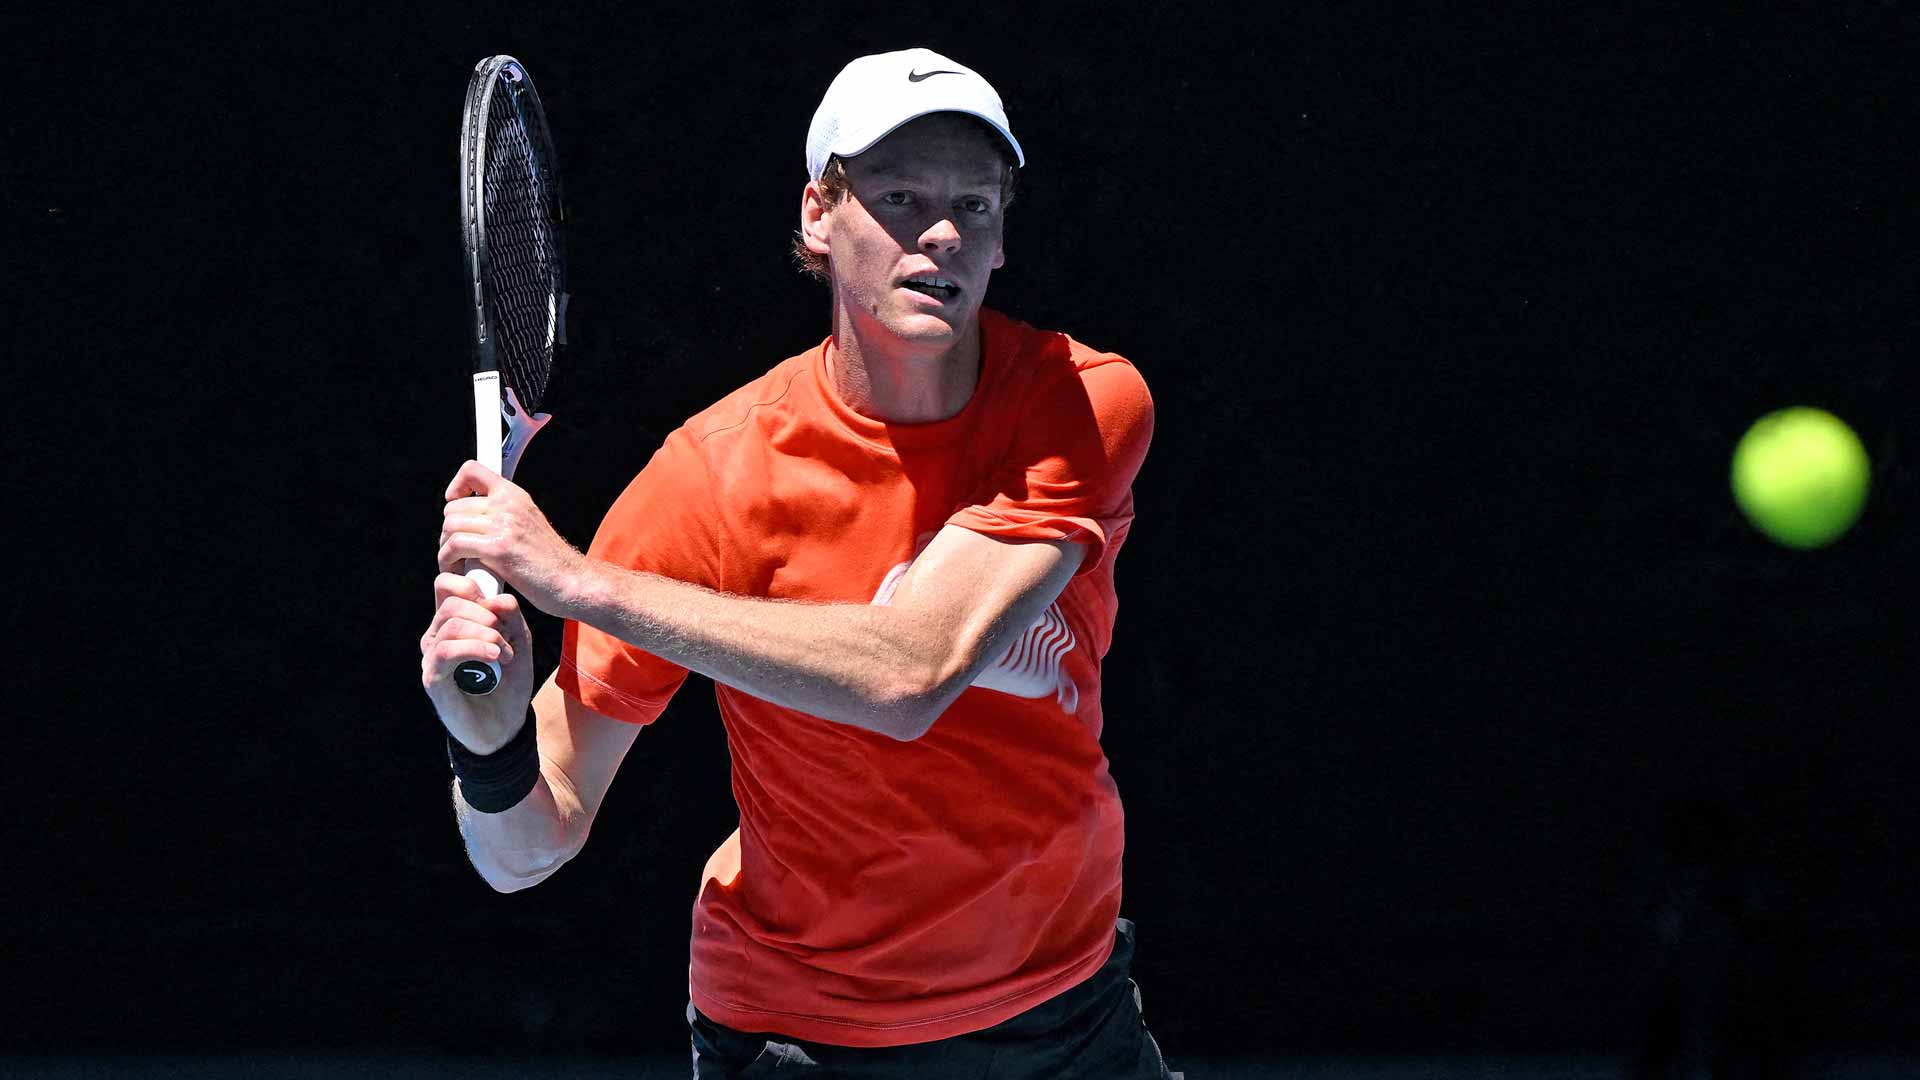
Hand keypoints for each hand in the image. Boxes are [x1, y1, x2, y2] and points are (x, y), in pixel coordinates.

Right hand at [420, 571, 534, 752]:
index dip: (473, 585)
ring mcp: (432, 654)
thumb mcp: (519, 639)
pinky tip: (495, 657)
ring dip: (487, 634)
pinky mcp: (432, 676)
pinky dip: (475, 648)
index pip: (448, 583)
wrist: (505, 724)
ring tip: (505, 655)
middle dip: (487, 614)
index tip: (499, 608)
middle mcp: (438, 633)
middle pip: (452, 600)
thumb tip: (496, 597)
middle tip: (508, 638)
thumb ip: (509, 614)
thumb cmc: (509, 680)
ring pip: (451, 623)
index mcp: (455, 619)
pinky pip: (446, 650)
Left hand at [437, 460, 586, 615]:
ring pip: (451, 526)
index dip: (456, 486)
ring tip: (456, 563)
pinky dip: (448, 561)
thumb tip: (473, 518)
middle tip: (455, 549)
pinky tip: (457, 570)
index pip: (472, 471)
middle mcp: (508, 505)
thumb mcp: (528, 523)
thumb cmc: (548, 561)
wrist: (570, 581)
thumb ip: (503, 515)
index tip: (454, 502)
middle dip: (449, 531)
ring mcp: (503, 525)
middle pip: (453, 507)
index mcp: (515, 495)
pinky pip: (454, 546)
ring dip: (446, 549)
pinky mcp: (497, 549)